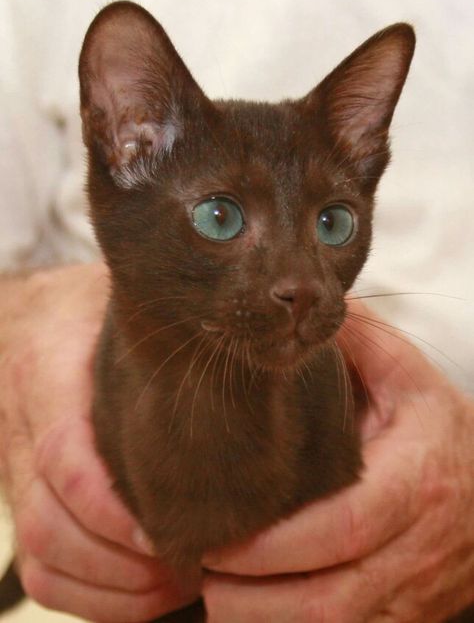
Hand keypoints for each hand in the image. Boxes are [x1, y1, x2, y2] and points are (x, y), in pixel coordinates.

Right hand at [0, 264, 198, 621]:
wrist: (34, 319)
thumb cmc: (86, 310)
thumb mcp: (112, 302)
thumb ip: (153, 330)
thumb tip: (229, 353)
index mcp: (46, 373)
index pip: (63, 455)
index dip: (109, 506)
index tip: (166, 532)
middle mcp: (23, 428)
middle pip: (48, 521)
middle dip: (118, 563)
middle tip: (188, 568)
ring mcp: (19, 469)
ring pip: (40, 555)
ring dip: (107, 590)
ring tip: (176, 587)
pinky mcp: (27, 495)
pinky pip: (38, 565)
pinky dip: (87, 596)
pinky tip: (142, 593)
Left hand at [202, 303, 473, 621]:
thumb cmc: (437, 425)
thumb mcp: (406, 375)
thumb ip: (360, 339)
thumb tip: (302, 308)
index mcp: (417, 478)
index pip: (347, 525)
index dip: (279, 545)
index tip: (221, 543)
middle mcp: (417, 546)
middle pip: (331, 600)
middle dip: (254, 599)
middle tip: (199, 569)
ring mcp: (414, 592)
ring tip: (213, 596)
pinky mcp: (405, 618)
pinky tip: (251, 612)